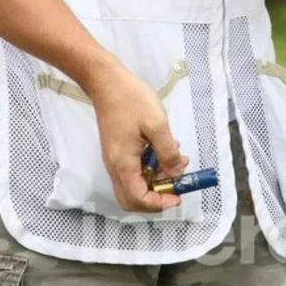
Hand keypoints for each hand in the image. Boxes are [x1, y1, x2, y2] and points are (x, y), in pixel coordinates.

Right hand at [89, 62, 188, 212]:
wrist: (107, 82)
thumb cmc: (131, 100)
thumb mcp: (156, 123)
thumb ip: (168, 151)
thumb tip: (177, 173)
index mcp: (123, 164)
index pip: (137, 199)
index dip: (158, 204)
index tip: (177, 196)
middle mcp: (115, 167)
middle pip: (132, 198)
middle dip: (156, 197)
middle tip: (176, 184)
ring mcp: (115, 159)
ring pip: (134, 184)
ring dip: (156, 179)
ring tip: (177, 160)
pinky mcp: (118, 150)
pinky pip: (134, 169)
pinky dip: (150, 167)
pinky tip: (164, 150)